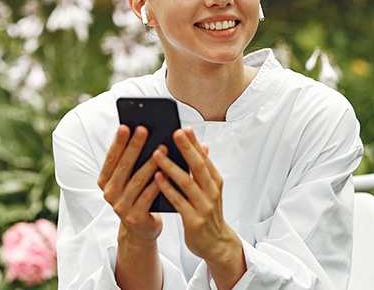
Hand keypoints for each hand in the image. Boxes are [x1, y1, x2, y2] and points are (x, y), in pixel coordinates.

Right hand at [98, 124, 162, 240]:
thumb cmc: (140, 196)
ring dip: (150, 163)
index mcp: (106, 180)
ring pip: (137, 180)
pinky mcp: (135, 217)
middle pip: (123, 166)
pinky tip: (167, 172)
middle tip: (144, 129)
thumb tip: (150, 134)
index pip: (111, 158)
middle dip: (134, 146)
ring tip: (162, 147)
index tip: (126, 126)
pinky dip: (158, 184)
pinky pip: (148, 197)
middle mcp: (109, 193)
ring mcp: (121, 206)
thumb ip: (138, 159)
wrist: (142, 229)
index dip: (118, 142)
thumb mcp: (133, 178)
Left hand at [152, 127, 245, 286]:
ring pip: (187, 182)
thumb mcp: (210, 189)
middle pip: (199, 166)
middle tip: (174, 132)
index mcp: (215, 181)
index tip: (184, 128)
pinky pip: (179, 202)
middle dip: (186, 148)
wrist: (216, 244)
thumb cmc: (208, 213)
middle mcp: (212, 192)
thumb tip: (201, 145)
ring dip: (172, 167)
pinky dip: (168, 189)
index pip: (204, 158)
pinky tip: (157, 178)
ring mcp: (204, 207)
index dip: (195, 143)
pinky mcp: (194, 221)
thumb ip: (203, 169)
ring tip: (158, 153)